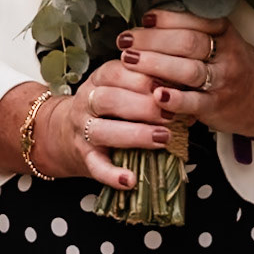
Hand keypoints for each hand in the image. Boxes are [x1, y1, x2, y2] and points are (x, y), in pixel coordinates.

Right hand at [31, 59, 172, 189]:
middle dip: (142, 106)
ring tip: (163, 139)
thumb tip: (187, 94)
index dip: (141, 79)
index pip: (115, 73)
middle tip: (170, 114)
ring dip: (135, 135)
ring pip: (102, 131)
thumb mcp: (123, 88)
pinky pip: (96, 167)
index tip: (166, 85)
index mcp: (98, 80)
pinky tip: (129, 180)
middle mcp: (87, 102)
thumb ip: (149, 88)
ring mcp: (82, 130)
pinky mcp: (84, 157)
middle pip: (108, 100)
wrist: (66, 131)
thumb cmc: (109, 108)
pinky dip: (112, 175)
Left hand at [118, 9, 253, 137]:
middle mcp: (226, 54)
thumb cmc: (234, 66)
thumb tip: (149, 21)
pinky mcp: (217, 107)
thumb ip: (194, 30)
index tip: (142, 20)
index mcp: (225, 33)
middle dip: (151, 40)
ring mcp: (223, 82)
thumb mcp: (223, 40)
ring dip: (155, 64)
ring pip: (189, 70)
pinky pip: (195, 102)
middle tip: (125, 41)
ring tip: (129, 60)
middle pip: (186, 42)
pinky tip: (155, 95)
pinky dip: (174, 99)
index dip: (166, 19)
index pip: (193, 20)